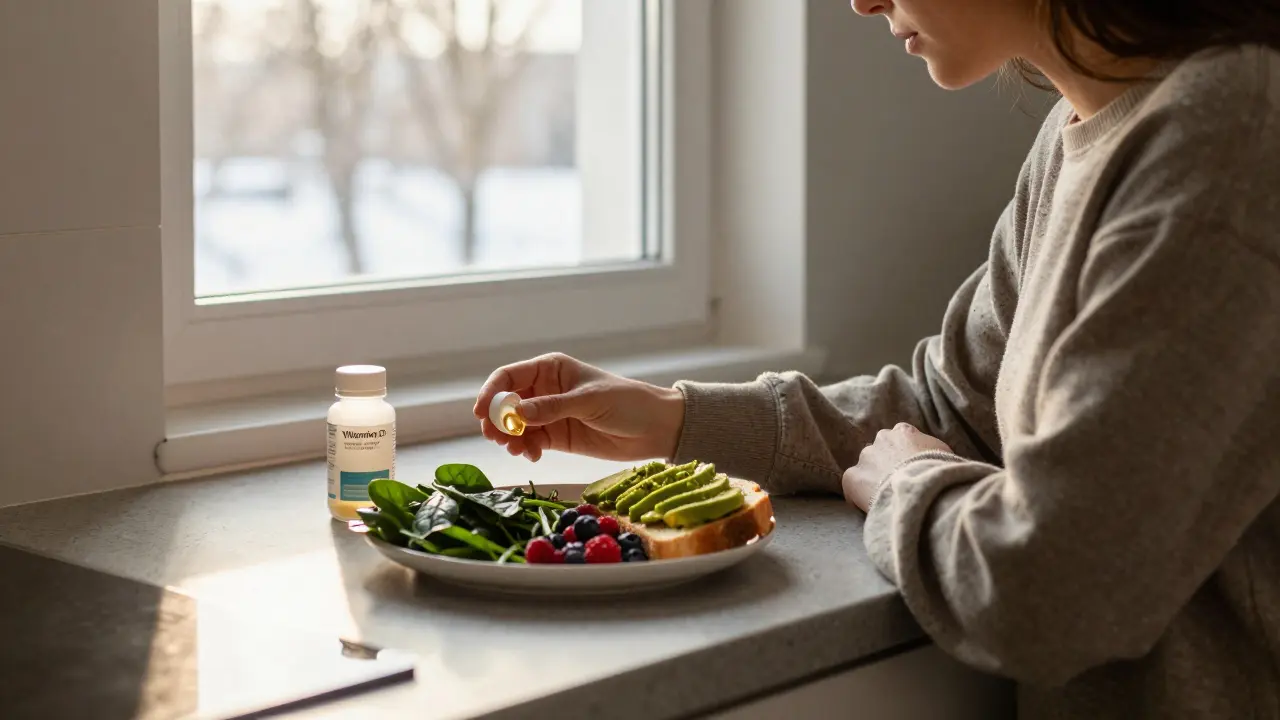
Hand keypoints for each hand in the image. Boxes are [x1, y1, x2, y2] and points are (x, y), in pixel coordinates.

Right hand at [472, 353, 685, 462]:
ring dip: (510, 438)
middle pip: (506, 403)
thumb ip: (552, 407)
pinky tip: (533, 456)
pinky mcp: (556, 436)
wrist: (656, 428)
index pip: (509, 377)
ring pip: (515, 425)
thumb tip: (517, 413)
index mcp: (551, 369)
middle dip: (497, 420)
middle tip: (497, 438)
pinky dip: (525, 449)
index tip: (481, 413)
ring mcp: (549, 414)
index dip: (491, 393)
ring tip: (518, 450)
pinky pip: (530, 441)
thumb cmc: (627, 402)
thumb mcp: (589, 401)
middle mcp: (545, 389)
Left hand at [843, 423, 951, 510]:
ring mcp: (865, 457)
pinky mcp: (852, 477)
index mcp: (904, 431)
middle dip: (887, 465)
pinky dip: (858, 496)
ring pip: (867, 467)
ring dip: (873, 479)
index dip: (905, 454)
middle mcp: (881, 439)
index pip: (901, 437)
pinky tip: (869, 508)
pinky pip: (852, 486)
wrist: (924, 488)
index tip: (910, 467)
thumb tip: (938, 461)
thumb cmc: (941, 472)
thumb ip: (935, 452)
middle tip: (898, 484)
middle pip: (881, 451)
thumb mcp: (946, 456)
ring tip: (886, 497)